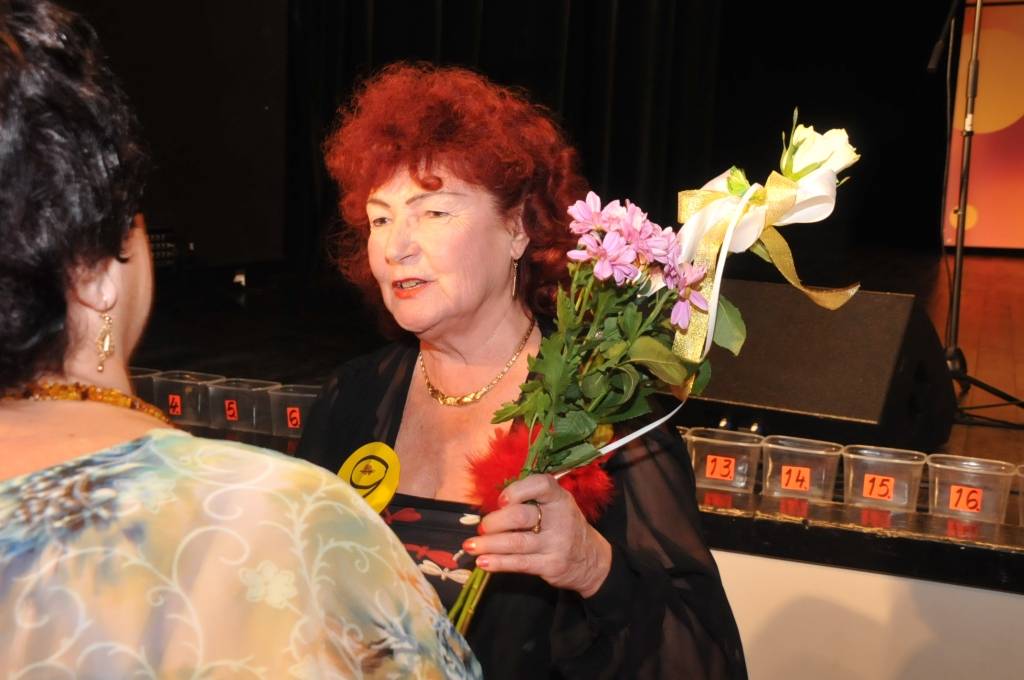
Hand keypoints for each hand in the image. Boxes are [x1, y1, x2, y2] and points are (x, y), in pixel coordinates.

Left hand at [463, 473, 611, 597]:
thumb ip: (530, 500)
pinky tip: (483, 562)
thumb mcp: (556, 506)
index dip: (517, 490)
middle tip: (483, 526)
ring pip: (516, 543)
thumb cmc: (563, 526)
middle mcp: (561, 519)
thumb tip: (491, 505)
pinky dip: (498, 563)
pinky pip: (520, 564)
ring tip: (470, 545)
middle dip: (495, 522)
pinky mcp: (552, 565)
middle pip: (521, 516)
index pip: (541, 485)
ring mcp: (557, 544)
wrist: (591, 559)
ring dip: (489, 544)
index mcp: (560, 498)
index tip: (501, 500)